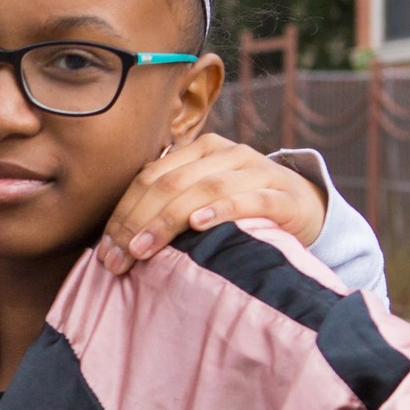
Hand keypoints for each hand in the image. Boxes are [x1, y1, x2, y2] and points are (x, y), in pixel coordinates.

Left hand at [101, 134, 326, 275]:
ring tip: (144, 248)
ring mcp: (255, 170)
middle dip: (137, 222)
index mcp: (199, 151)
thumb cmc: (242, 209)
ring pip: (203, 189)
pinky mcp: (281, 193)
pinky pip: (248, 200)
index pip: (149, 178)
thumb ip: (169, 206)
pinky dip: (221, 210)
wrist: (305, 207)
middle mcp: (225, 154)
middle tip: (118, 259)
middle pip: (169, 184)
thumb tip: (117, 242)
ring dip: (168, 221)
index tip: (105, 252)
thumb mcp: (202, 199)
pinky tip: (199, 224)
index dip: (123, 213)